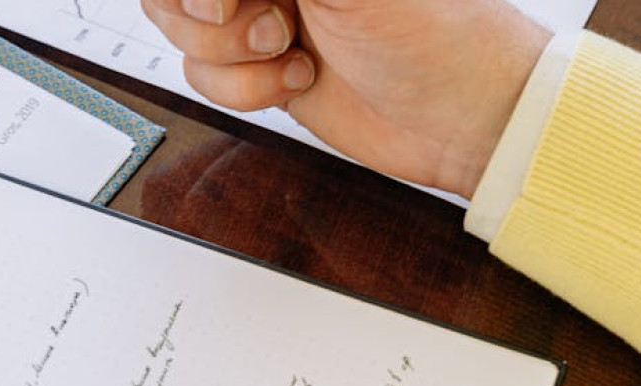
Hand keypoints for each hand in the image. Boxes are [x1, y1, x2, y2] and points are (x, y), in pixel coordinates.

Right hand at [141, 0, 550, 196]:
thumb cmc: (435, 34)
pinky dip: (243, 90)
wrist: (458, 120)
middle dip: (214, 18)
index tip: (228, 2)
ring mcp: (259, 14)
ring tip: (292, 51)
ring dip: (232, 57)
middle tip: (275, 25)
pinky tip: (297, 81)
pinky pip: (202, 76)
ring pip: (182, 29)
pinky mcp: (257, 68)